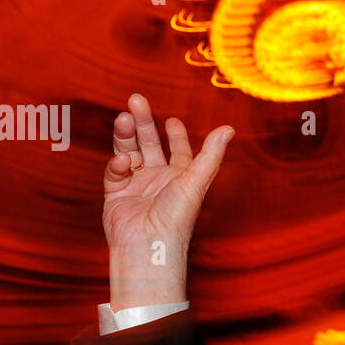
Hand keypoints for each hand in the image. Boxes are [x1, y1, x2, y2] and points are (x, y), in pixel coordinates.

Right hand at [103, 93, 232, 309]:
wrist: (148, 244)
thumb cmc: (176, 217)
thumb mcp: (197, 180)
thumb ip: (211, 153)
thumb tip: (229, 128)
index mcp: (181, 177)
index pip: (178, 150)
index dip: (175, 134)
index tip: (171, 119)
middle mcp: (159, 180)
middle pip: (149, 144)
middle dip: (143, 122)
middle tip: (135, 100)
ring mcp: (137, 185)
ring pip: (129, 151)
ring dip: (126, 134)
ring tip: (123, 117)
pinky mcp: (116, 194)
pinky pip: (115, 171)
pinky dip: (118, 163)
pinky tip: (124, 162)